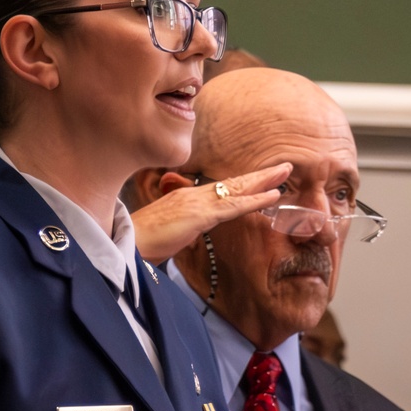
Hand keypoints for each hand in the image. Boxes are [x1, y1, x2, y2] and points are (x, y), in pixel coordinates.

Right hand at [130, 162, 291, 263]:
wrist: (125, 244)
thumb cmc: (141, 242)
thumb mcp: (168, 232)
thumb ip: (183, 228)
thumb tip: (192, 231)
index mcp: (185, 198)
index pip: (220, 188)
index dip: (242, 183)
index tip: (260, 179)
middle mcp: (192, 194)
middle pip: (232, 182)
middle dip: (259, 175)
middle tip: (283, 166)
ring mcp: (196, 203)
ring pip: (237, 189)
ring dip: (263, 181)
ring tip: (285, 173)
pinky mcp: (199, 216)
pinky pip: (233, 206)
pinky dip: (255, 200)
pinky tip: (272, 197)